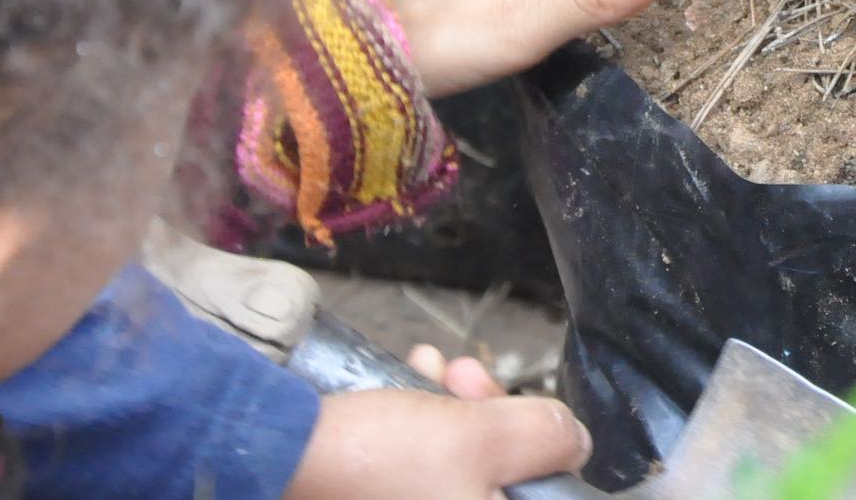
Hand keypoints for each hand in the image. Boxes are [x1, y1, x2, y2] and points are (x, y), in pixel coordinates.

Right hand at [286, 350, 588, 499]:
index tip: (529, 420)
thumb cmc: (382, 458)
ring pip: (458, 464)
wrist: (282, 452)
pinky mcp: (381, 495)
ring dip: (454, 406)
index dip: (542, 460)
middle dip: (491, 417)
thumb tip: (573, 443)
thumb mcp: (486, 436)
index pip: (539, 495)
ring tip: (435, 368)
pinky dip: (421, 419)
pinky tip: (414, 376)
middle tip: (470, 376)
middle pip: (498, 480)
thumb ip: (546, 438)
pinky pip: (420, 463)